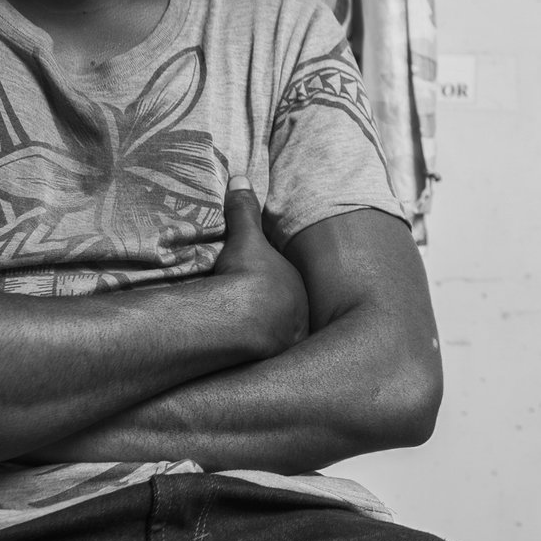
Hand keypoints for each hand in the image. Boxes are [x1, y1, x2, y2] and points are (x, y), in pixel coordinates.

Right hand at [212, 189, 308, 357]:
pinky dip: (254, 357)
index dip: (271, 286)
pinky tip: (241, 359)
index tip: (255, 289)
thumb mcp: (245, 237)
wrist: (242, 315)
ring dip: (266, 338)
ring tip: (244, 339)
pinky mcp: (274, 363)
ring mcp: (289, 340)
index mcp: (296, 286)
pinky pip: (264, 357)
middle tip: (250, 315)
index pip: (286, 285)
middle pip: (287, 313)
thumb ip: (244, 210)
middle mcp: (300, 314)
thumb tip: (239, 178)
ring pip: (280, 337)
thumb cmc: (247, 274)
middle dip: (274, 314)